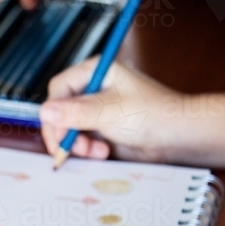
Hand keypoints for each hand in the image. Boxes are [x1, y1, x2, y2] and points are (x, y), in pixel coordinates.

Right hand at [40, 58, 182, 161]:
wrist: (179, 137)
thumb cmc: (153, 115)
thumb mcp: (110, 112)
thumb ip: (76, 113)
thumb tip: (45, 113)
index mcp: (95, 72)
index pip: (58, 89)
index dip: (54, 112)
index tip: (59, 133)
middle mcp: (93, 89)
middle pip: (60, 111)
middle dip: (66, 133)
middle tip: (72, 149)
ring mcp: (97, 110)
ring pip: (69, 128)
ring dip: (78, 144)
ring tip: (96, 152)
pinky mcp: (102, 129)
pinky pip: (81, 140)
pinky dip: (87, 150)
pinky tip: (102, 153)